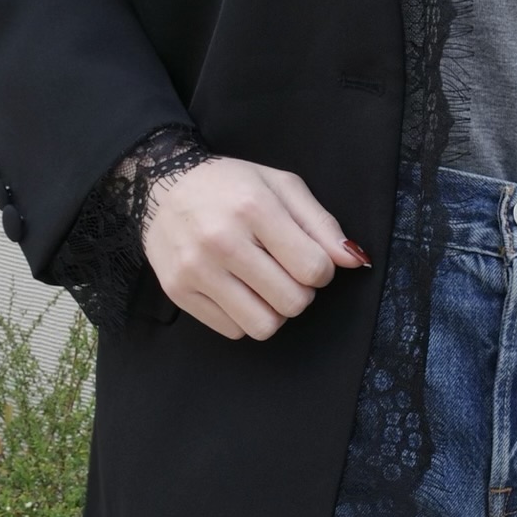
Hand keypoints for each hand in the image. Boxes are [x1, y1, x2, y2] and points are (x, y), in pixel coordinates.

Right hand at [142, 157, 370, 340]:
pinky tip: (237, 289)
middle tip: (285, 272)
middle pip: (292, 302)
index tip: (308, 259)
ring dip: (273, 311)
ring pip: (263, 326)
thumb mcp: (281, 186)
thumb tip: (354, 260)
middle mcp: (222, 241)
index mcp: (253, 208)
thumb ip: (321, 224)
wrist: (161, 186)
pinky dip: (244, 317)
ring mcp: (196, 270)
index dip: (322, 270)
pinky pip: (233, 331)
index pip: (313, 268)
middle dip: (300, 292)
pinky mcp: (178, 293)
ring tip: (264, 285)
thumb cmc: (230, 185)